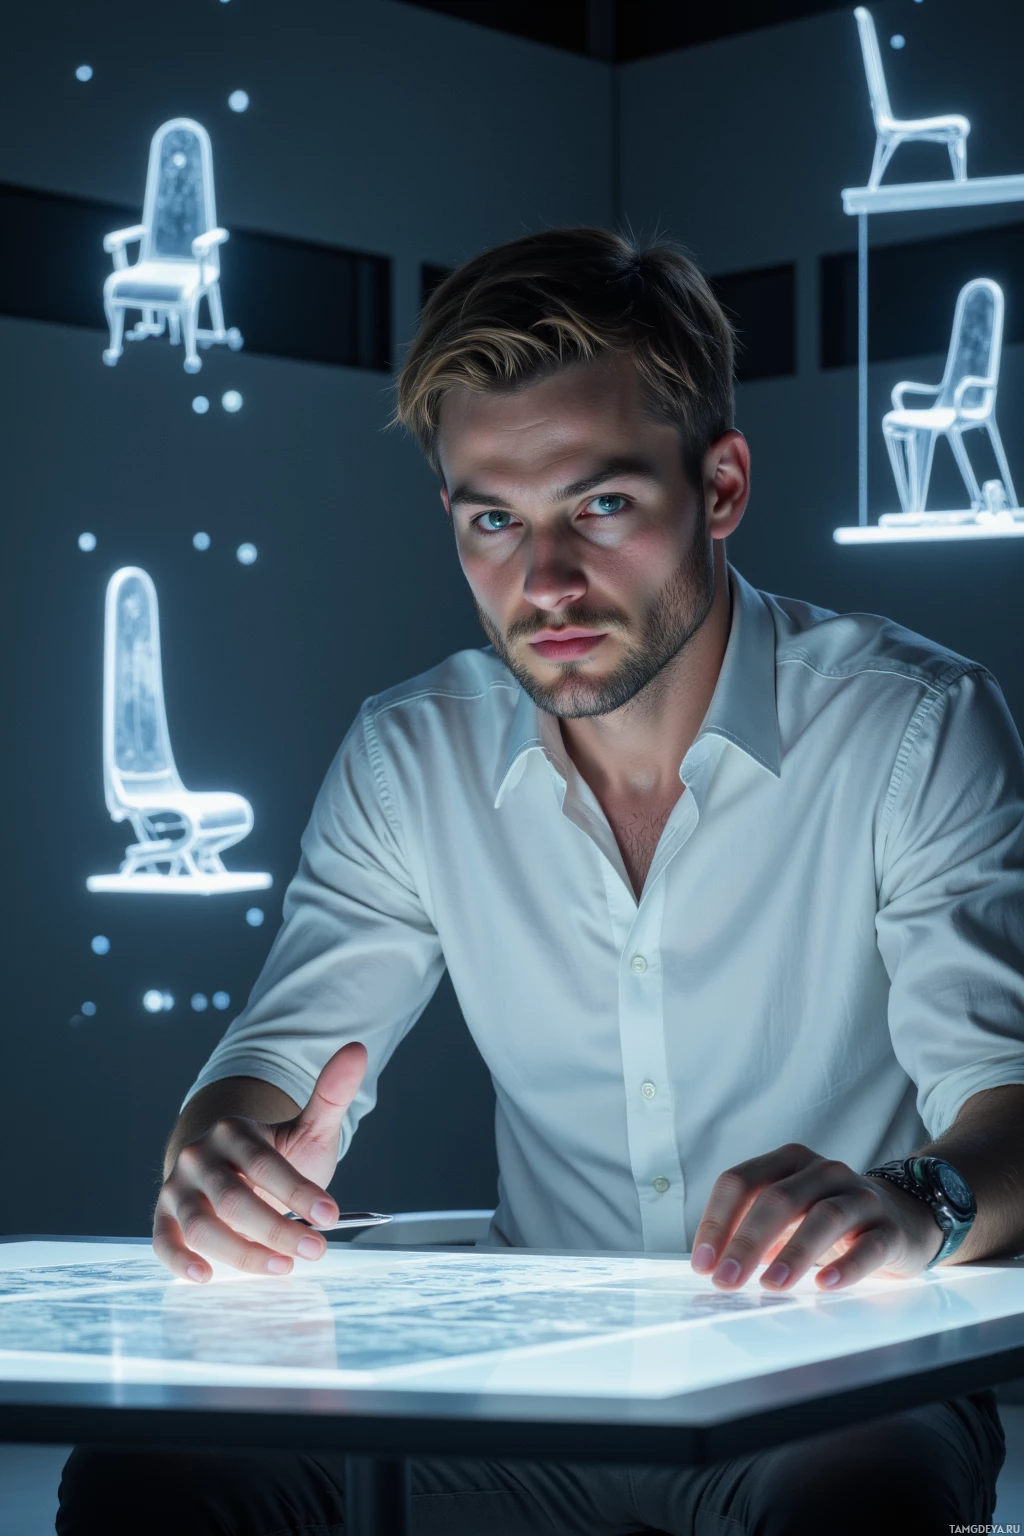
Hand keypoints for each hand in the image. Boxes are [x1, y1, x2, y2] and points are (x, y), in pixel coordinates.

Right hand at [153, 1042, 367, 1282]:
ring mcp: (178, 1187)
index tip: (332, 1216)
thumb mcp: (307, 1128)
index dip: (300, 1192)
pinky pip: (163, 1241)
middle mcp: (200, 1156)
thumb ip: (330, 1096)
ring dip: (242, 1253)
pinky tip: (205, 1276)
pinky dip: (179, 1261)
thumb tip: (357, 1049)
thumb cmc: (275, 1157)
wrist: (231, 1170)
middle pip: (235, 1199)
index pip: (268, 1165)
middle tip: (315, 1250)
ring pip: (202, 1225)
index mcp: (235, 1132)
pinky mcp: (164, 1216)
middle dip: (278, 1229)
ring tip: (282, 1268)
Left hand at [690, 1142, 943, 1292]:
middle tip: (726, 1280)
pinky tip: (826, 1284)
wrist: (903, 1218)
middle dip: (746, 1241)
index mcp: (789, 1161)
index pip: (741, 1181)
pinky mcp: (891, 1230)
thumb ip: (752, 1228)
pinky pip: (869, 1246)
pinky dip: (846, 1265)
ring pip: (823, 1218)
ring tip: (770, 1285)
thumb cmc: (827, 1220)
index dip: (717, 1221)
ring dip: (793, 1253)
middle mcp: (824, 1171)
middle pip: (778, 1199)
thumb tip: (710, 1265)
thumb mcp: (788, 1213)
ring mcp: (860, 1198)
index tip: (702, 1263)